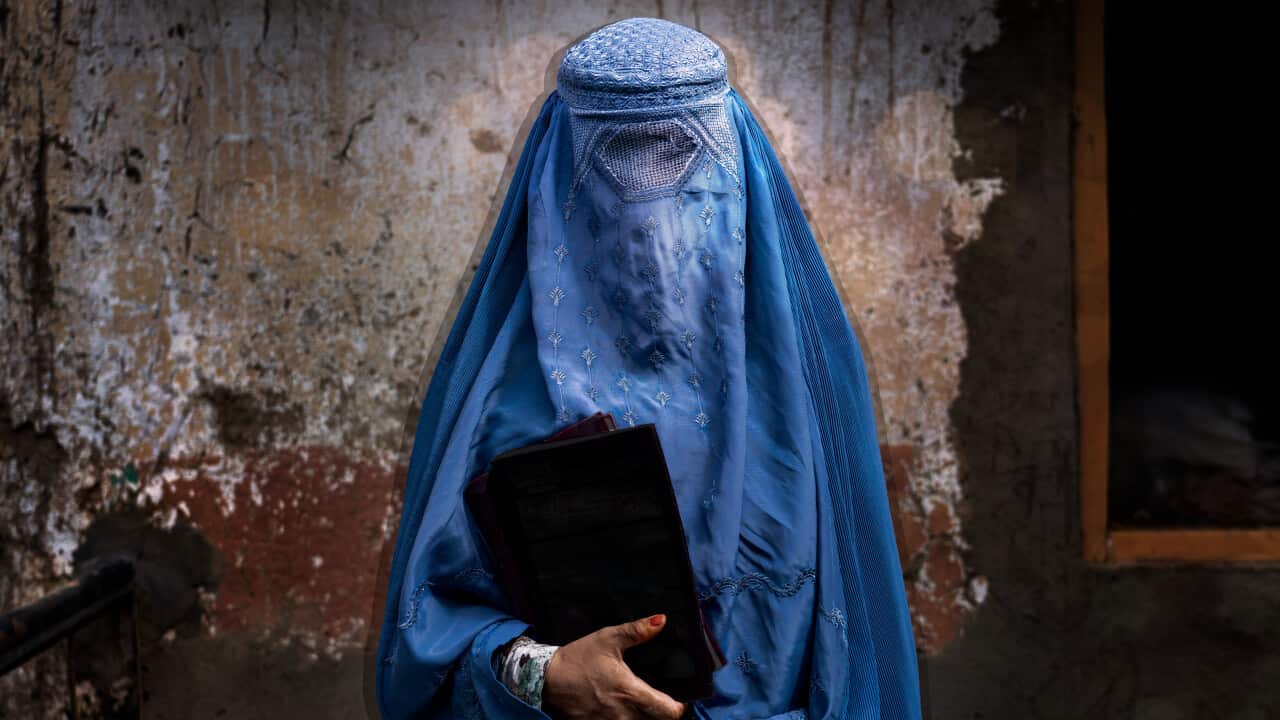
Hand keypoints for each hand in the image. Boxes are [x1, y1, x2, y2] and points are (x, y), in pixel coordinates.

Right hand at [542, 614, 687, 719]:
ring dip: (643, 718)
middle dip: (661, 714)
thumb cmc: (578, 658)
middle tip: (660, 702)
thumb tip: (662, 620)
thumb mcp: (608, 639)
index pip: (669, 712)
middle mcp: (623, 714)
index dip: (678, 708)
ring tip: (641, 706)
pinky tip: (623, 711)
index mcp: (630, 691)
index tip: (678, 700)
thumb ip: (637, 631)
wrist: (545, 679)